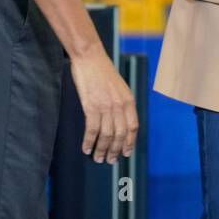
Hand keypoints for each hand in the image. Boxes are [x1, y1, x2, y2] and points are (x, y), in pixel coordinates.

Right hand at [68, 47, 138, 163]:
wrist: (90, 58)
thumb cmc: (103, 71)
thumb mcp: (120, 87)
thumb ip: (122, 103)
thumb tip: (120, 121)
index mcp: (129, 100)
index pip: (132, 127)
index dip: (129, 142)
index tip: (126, 153)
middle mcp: (119, 105)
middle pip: (119, 134)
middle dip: (115, 150)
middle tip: (110, 160)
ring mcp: (105, 107)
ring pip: (106, 136)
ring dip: (102, 150)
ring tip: (98, 158)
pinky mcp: (91, 107)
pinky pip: (91, 130)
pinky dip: (88, 141)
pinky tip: (86, 148)